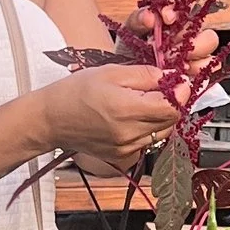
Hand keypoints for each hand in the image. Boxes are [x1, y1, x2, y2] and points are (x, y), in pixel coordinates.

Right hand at [43, 61, 182, 171]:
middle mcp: (129, 134)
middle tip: (160, 89)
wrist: (51, 120)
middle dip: (171, 103)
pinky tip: (131, 118)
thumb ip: (146, 75)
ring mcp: (126, 149)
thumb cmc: (75, 92)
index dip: (179, 92)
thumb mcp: (111, 72)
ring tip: (141, 102)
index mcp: (127, 110)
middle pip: (170, 121)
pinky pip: (147, 142)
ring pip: (161, 133)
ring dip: (159, 117)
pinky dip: (146, 129)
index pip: (172, 107)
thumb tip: (173, 77)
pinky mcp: (122, 157)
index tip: (176, 81)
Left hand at [126, 11, 221, 80]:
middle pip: (198, 19)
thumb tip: (149, 16)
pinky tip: (183, 71)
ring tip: (174, 61)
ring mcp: (195, 46)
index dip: (176, 6)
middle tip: (169, 47)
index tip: (167, 19)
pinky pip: (208, 63)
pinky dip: (198, 67)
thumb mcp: (129, 33)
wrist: (133, 74)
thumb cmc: (132, 48)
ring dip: (194, 50)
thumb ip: (137, 20)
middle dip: (187, 34)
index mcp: (169, 12)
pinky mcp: (198, 65)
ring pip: (209, 40)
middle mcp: (185, 26)